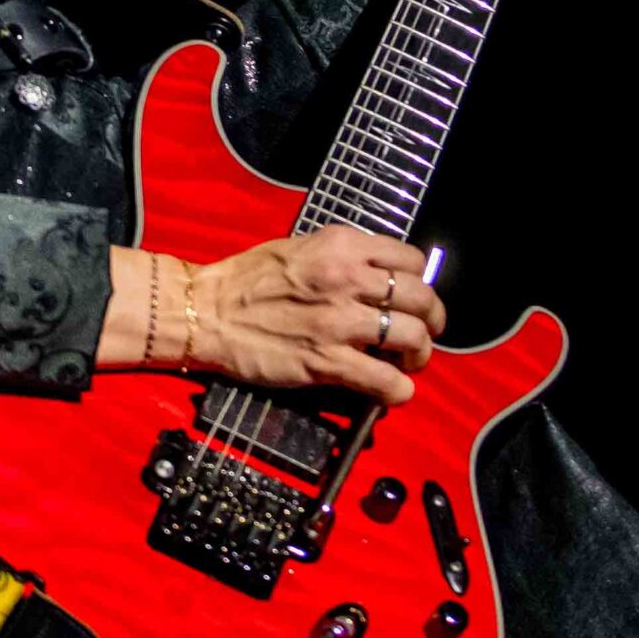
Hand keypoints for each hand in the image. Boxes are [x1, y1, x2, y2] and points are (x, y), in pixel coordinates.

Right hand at [112, 227, 445, 404]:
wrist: (205, 312)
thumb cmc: (247, 280)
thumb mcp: (301, 249)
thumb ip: (342, 259)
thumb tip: (381, 280)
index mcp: (341, 246)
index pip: (411, 259)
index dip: (420, 282)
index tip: (412, 298)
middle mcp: (347, 278)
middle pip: (422, 298)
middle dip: (432, 321)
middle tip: (423, 335)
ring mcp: (339, 321)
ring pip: (413, 338)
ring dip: (419, 356)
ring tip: (407, 364)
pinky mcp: (327, 361)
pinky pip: (386, 381)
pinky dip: (398, 391)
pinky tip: (391, 391)